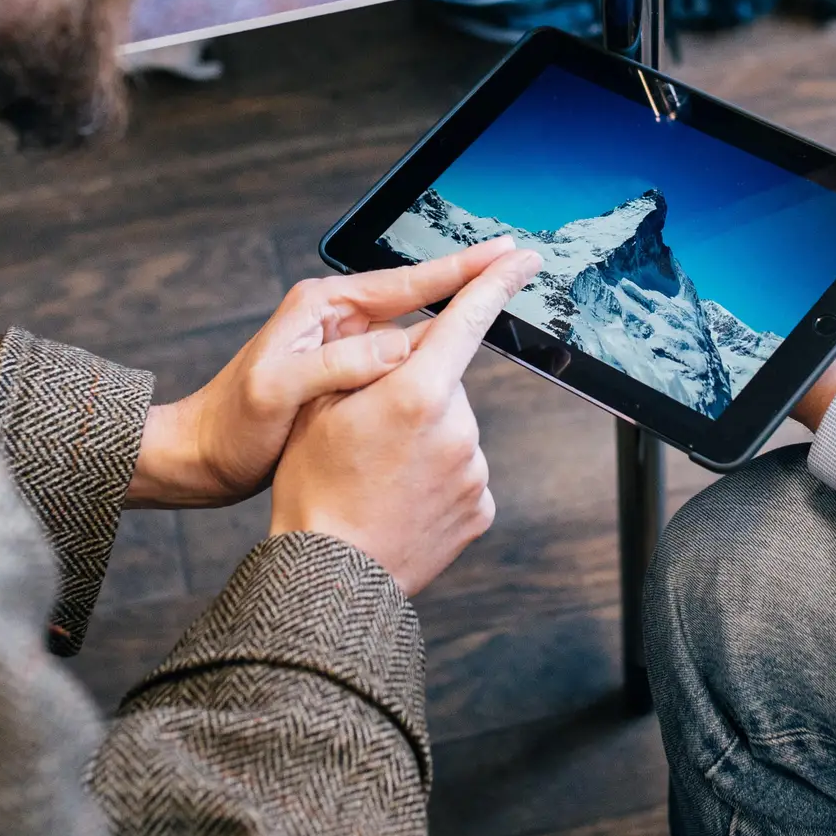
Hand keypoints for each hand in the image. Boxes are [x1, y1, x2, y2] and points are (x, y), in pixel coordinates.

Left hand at [129, 237, 527, 508]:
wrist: (200, 458)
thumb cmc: (230, 426)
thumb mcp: (278, 391)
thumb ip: (336, 366)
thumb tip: (401, 347)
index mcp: (321, 308)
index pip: (404, 284)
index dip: (459, 271)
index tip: (503, 254)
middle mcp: (335, 320)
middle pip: (417, 298)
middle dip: (467, 284)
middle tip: (518, 267)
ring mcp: (341, 348)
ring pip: (413, 332)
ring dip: (453, 324)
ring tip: (500, 308)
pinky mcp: (344, 378)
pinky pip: (400, 363)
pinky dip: (431, 361)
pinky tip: (457, 369)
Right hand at [267, 246, 542, 594]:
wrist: (330, 577)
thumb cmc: (314, 488)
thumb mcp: (321, 407)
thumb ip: (371, 361)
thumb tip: (408, 343)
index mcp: (417, 392)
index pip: (466, 319)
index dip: (494, 281)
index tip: (521, 258)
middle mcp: (459, 428)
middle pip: (446, 384)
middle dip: (416, 395)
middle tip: (369, 435)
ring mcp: (474, 472)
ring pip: (454, 432)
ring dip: (425, 441)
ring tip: (379, 476)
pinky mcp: (480, 509)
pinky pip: (461, 475)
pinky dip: (437, 480)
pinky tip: (402, 498)